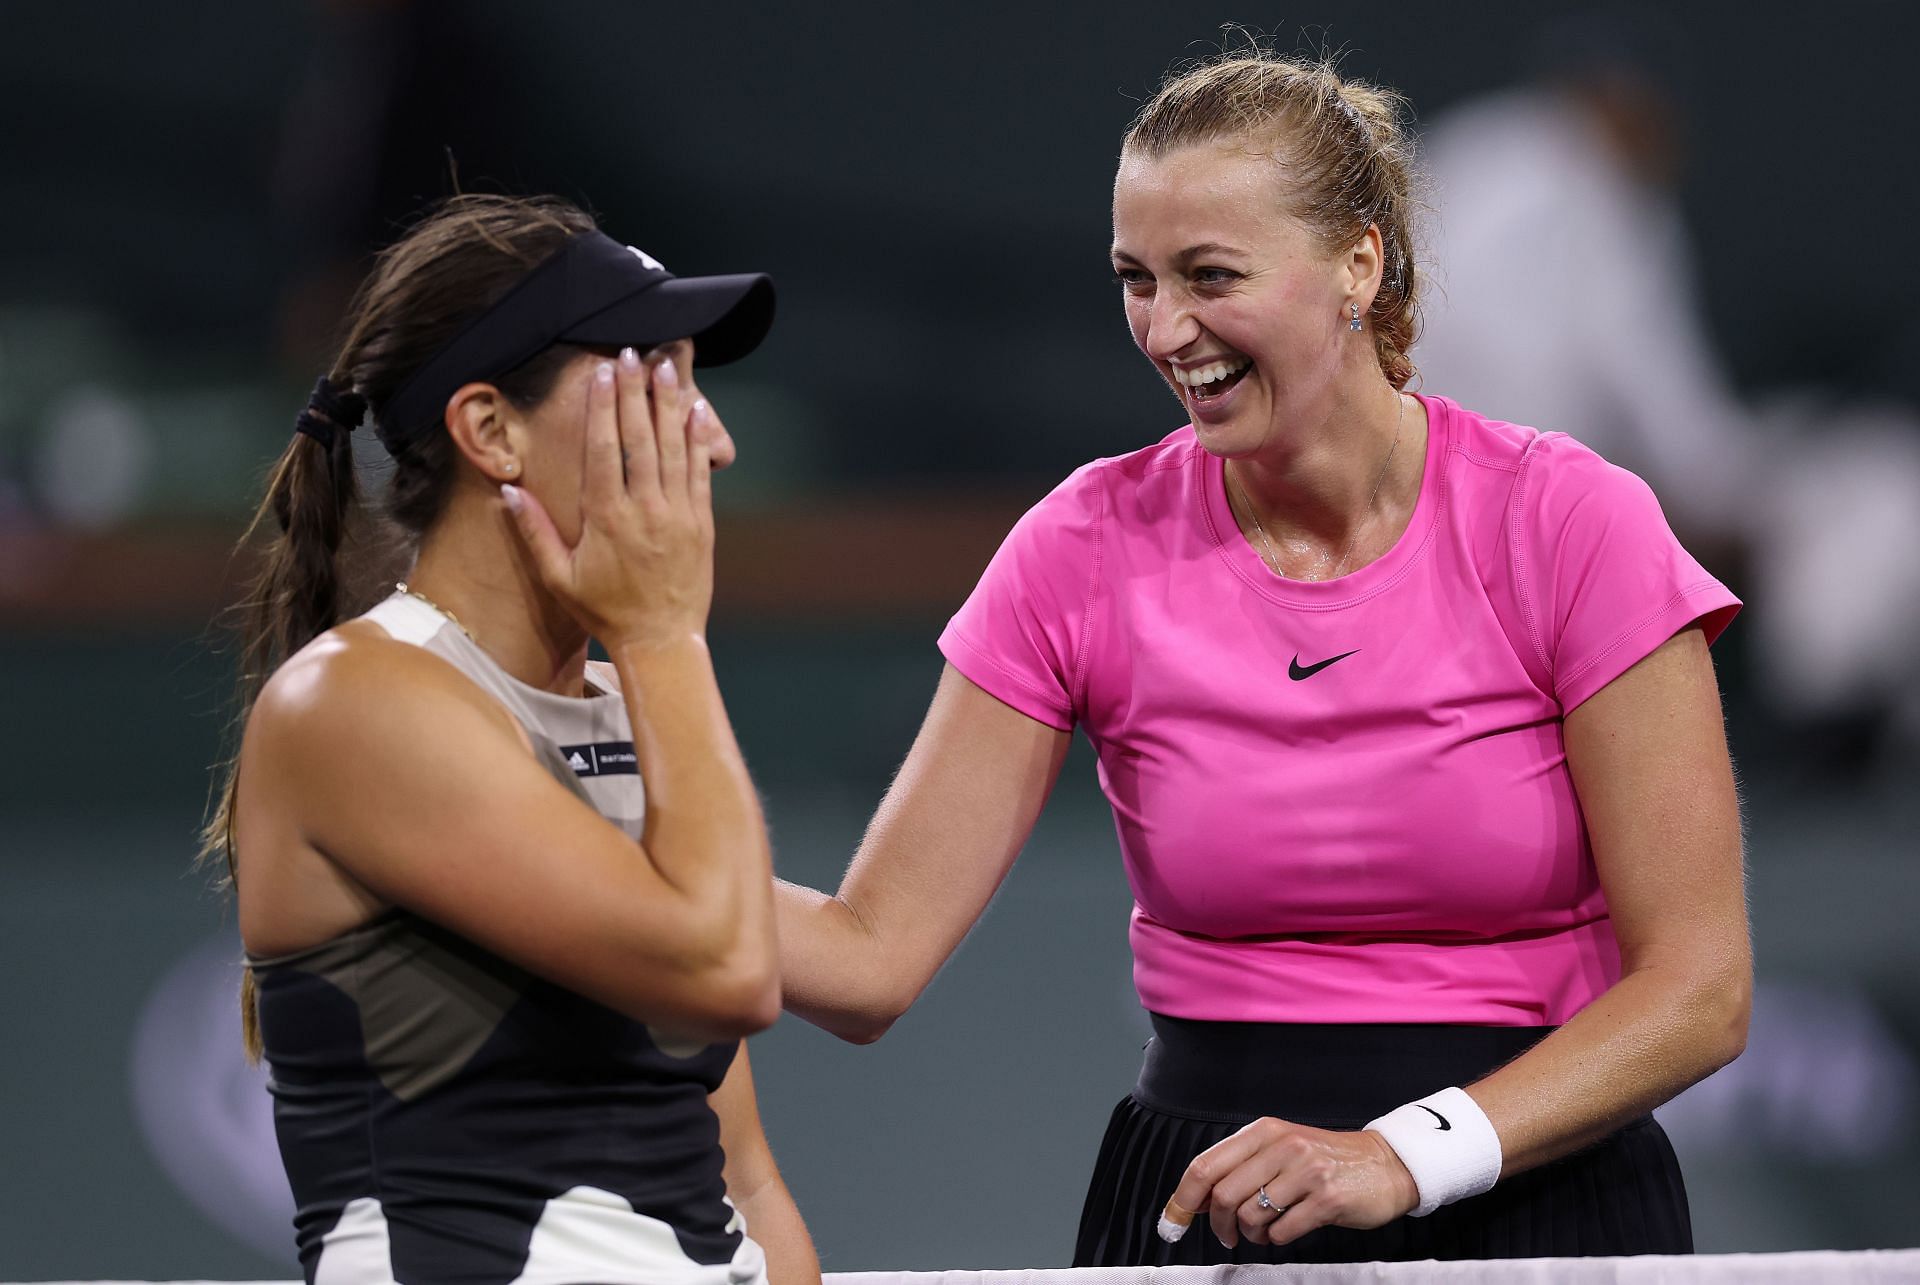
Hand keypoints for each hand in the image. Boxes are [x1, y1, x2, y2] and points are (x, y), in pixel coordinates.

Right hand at [503, 346, 716, 649]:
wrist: (661, 641)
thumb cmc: (604, 612)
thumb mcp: (559, 577)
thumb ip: (533, 533)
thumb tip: (506, 491)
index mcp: (605, 518)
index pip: (602, 449)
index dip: (602, 407)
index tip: (601, 373)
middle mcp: (643, 510)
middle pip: (639, 438)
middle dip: (634, 392)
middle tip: (631, 352)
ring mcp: (677, 515)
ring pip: (673, 448)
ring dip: (668, 405)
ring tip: (665, 367)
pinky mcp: (702, 524)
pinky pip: (700, 473)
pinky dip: (698, 439)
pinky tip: (696, 410)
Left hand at [1161, 1117, 1418, 1248]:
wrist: (1385, 1165)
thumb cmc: (1327, 1160)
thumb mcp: (1280, 1151)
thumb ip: (1240, 1169)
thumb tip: (1197, 1200)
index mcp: (1264, 1132)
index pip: (1206, 1165)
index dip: (1183, 1199)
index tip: (1172, 1223)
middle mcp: (1282, 1146)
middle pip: (1224, 1194)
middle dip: (1219, 1225)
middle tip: (1227, 1237)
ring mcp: (1306, 1171)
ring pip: (1251, 1216)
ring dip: (1251, 1234)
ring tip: (1265, 1230)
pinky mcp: (1327, 1199)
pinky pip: (1282, 1231)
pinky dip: (1276, 1239)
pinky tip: (1287, 1230)